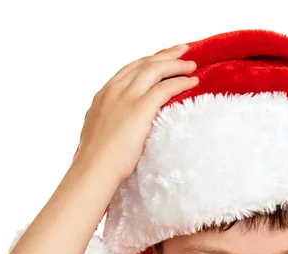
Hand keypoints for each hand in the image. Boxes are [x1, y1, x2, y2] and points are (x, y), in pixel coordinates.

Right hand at [72, 44, 197, 183]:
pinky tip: (192, 81)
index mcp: (103, 95)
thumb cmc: (96, 161)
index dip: (147, 62)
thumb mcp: (98, 132)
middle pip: (144, 64)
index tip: (160, 59)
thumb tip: (115, 125)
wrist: (94, 168)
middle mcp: (114, 90)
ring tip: (192, 65)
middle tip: (181, 50)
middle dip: (165, 55)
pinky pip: (165, 87)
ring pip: (155, 69)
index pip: (129, 70)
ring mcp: (127, 97)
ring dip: (176, 64)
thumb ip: (108, 121)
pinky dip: (181, 81)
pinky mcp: (140, 107)